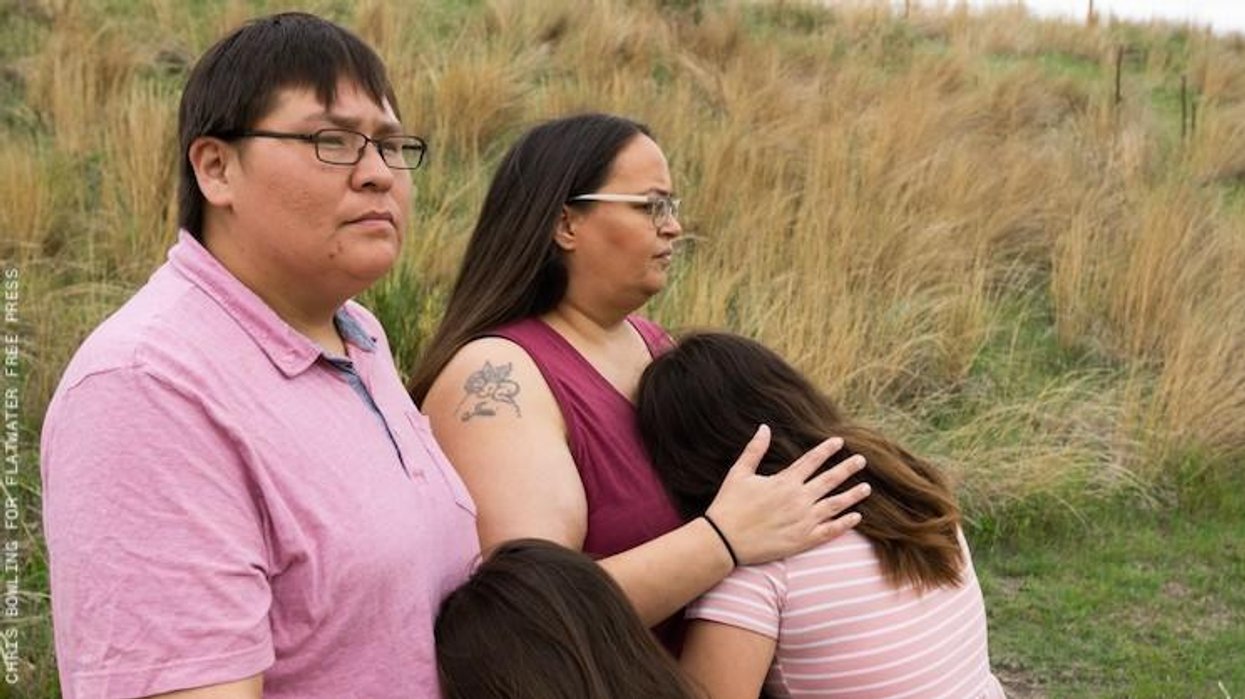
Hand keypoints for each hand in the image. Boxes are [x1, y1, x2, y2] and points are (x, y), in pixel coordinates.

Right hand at [703, 425, 868, 565]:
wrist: (725, 541)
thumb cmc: (729, 505)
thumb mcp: (739, 473)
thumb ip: (754, 450)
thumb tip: (764, 427)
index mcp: (785, 481)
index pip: (812, 460)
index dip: (827, 449)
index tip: (839, 441)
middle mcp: (799, 499)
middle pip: (830, 480)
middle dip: (847, 468)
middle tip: (862, 461)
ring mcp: (804, 520)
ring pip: (835, 505)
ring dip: (852, 496)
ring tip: (866, 488)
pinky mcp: (803, 540)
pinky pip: (830, 531)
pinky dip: (845, 524)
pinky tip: (856, 517)